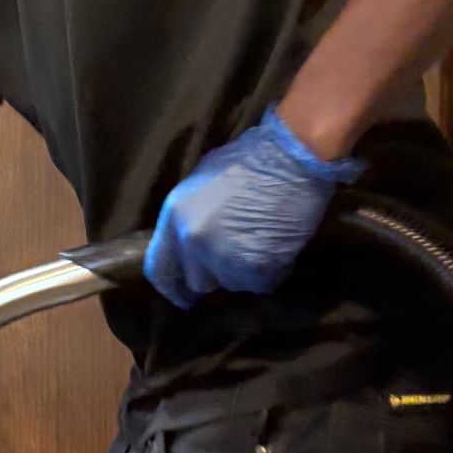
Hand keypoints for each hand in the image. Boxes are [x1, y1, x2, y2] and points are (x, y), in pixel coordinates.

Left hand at [144, 109, 362, 308]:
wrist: (292, 156)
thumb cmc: (251, 160)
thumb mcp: (202, 183)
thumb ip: (190, 217)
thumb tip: (188, 243)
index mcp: (175, 217)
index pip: (160, 269)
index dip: (172, 287)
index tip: (184, 296)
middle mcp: (193, 241)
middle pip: (199, 282)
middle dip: (217, 273)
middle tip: (237, 254)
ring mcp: (224, 257)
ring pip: (232, 284)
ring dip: (246, 271)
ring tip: (262, 244)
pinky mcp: (256, 267)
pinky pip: (262, 284)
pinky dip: (272, 272)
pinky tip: (279, 249)